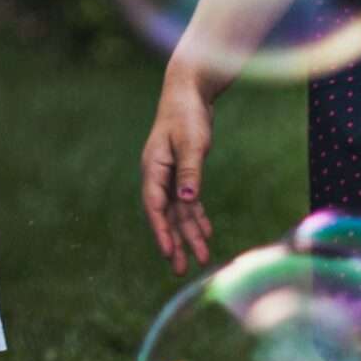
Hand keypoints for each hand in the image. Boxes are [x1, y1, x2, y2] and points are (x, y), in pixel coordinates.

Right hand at [140, 69, 217, 274]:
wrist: (189, 91)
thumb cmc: (187, 114)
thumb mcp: (191, 142)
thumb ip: (189, 171)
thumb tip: (188, 199)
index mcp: (154, 167)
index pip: (154, 205)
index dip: (161, 230)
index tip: (169, 251)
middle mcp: (159, 174)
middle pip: (166, 214)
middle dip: (175, 241)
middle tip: (181, 269)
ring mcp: (170, 174)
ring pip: (179, 211)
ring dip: (189, 233)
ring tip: (201, 258)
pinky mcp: (183, 171)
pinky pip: (188, 201)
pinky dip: (197, 216)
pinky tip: (206, 232)